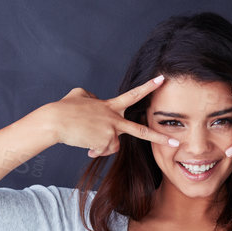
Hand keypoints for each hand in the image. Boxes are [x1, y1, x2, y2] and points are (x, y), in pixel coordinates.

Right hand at [48, 76, 178, 157]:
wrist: (54, 121)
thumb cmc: (64, 108)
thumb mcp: (80, 95)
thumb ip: (92, 97)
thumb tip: (94, 99)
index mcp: (110, 105)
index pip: (133, 95)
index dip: (148, 87)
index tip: (162, 80)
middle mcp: (114, 118)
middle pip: (141, 131)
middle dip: (160, 138)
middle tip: (177, 142)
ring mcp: (111, 131)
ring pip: (113, 145)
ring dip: (101, 145)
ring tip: (86, 137)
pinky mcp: (104, 142)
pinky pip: (103, 150)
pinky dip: (95, 150)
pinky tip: (85, 144)